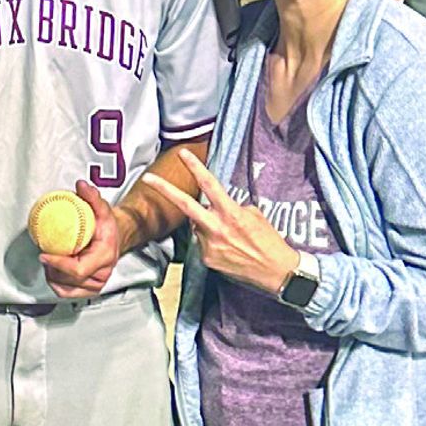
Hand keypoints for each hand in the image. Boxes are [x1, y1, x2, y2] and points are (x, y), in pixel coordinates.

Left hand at [38, 180, 121, 298]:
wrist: (117, 238)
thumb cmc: (108, 226)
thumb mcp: (102, 208)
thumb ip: (92, 197)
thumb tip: (81, 185)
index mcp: (104, 256)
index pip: (78, 269)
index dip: (58, 264)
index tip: (44, 254)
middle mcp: (102, 274)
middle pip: (70, 281)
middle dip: (52, 269)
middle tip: (44, 253)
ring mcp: (96, 284)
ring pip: (66, 289)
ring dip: (53, 276)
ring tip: (49, 261)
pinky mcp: (89, 290)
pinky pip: (68, 293)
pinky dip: (56, 283)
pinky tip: (53, 270)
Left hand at [142, 152, 298, 293]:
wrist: (277, 272)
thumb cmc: (269, 240)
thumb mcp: (255, 216)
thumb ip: (232, 208)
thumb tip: (217, 207)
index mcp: (231, 213)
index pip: (210, 185)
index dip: (196, 167)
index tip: (183, 153)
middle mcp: (216, 228)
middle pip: (185, 205)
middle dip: (164, 190)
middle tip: (147, 178)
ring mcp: (209, 245)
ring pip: (197, 226)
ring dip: (206, 225)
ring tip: (230, 236)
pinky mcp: (206, 259)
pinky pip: (202, 243)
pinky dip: (211, 242)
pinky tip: (229, 249)